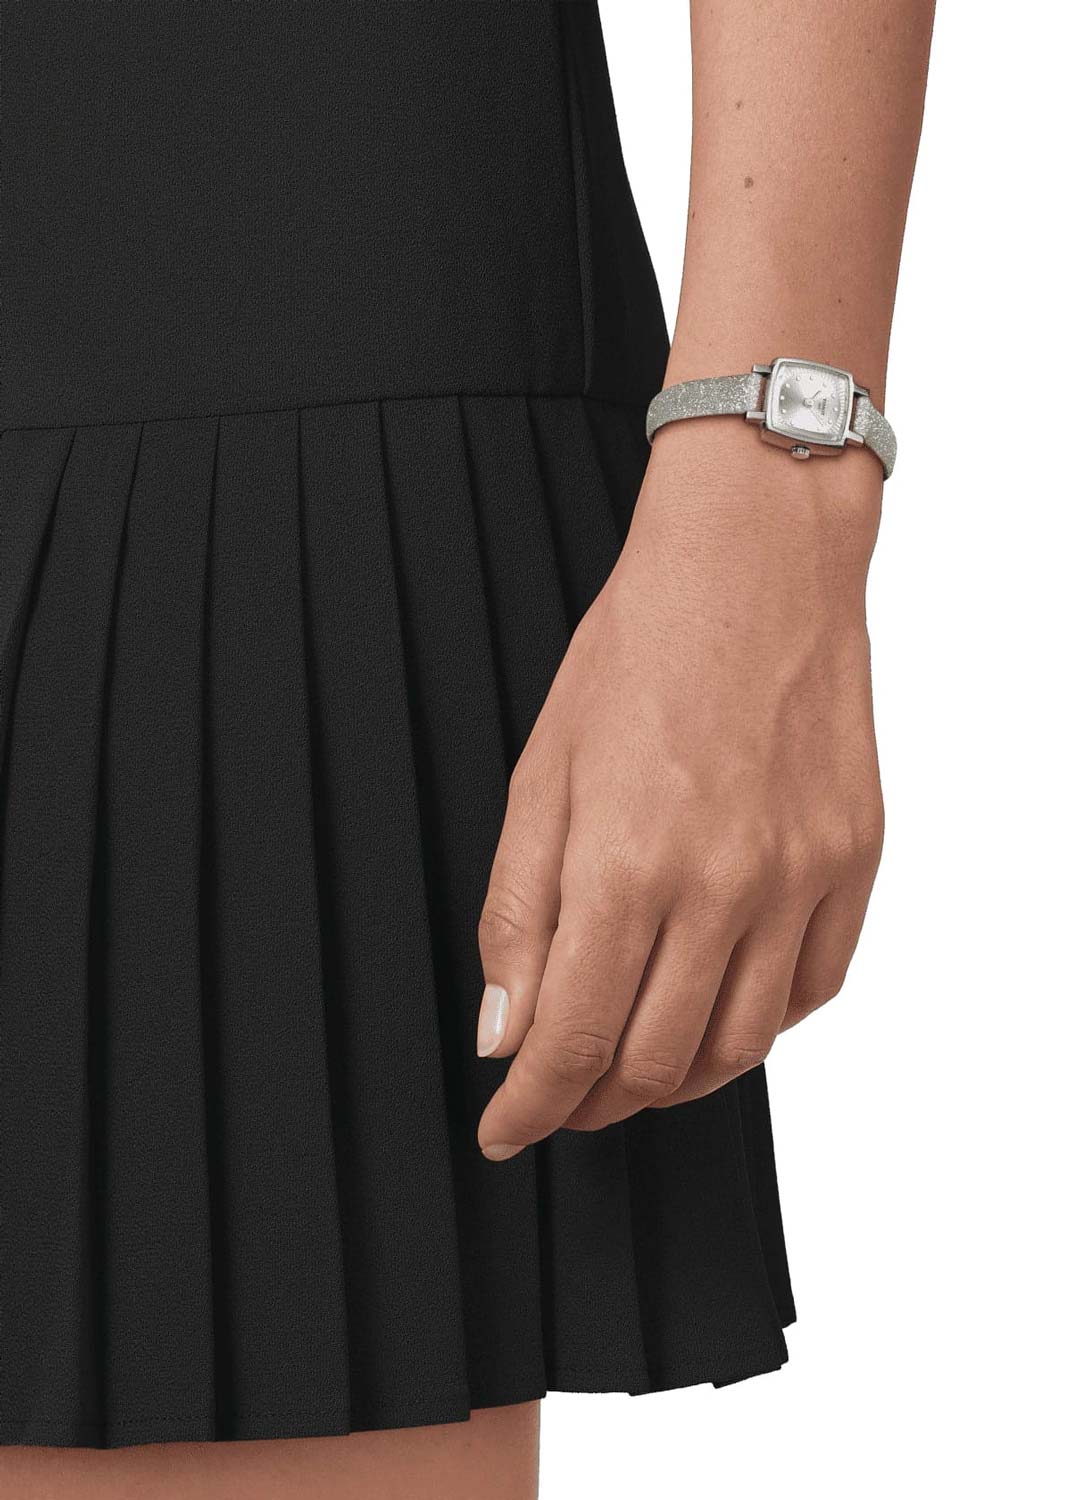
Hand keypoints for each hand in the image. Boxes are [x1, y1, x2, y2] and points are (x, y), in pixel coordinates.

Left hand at [475, 422, 884, 1160]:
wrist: (756, 563)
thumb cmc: (638, 650)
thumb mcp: (542, 772)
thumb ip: (517, 911)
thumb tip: (506, 1029)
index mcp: (627, 862)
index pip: (573, 1040)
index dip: (532, 1107)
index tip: (506, 1132)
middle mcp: (725, 885)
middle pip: (655, 1062)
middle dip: (592, 1102)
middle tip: (560, 1095)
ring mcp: (802, 878)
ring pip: (740, 1046)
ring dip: (672, 1078)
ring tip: (629, 1064)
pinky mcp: (853, 862)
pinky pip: (812, 991)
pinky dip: (756, 1024)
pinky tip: (715, 1005)